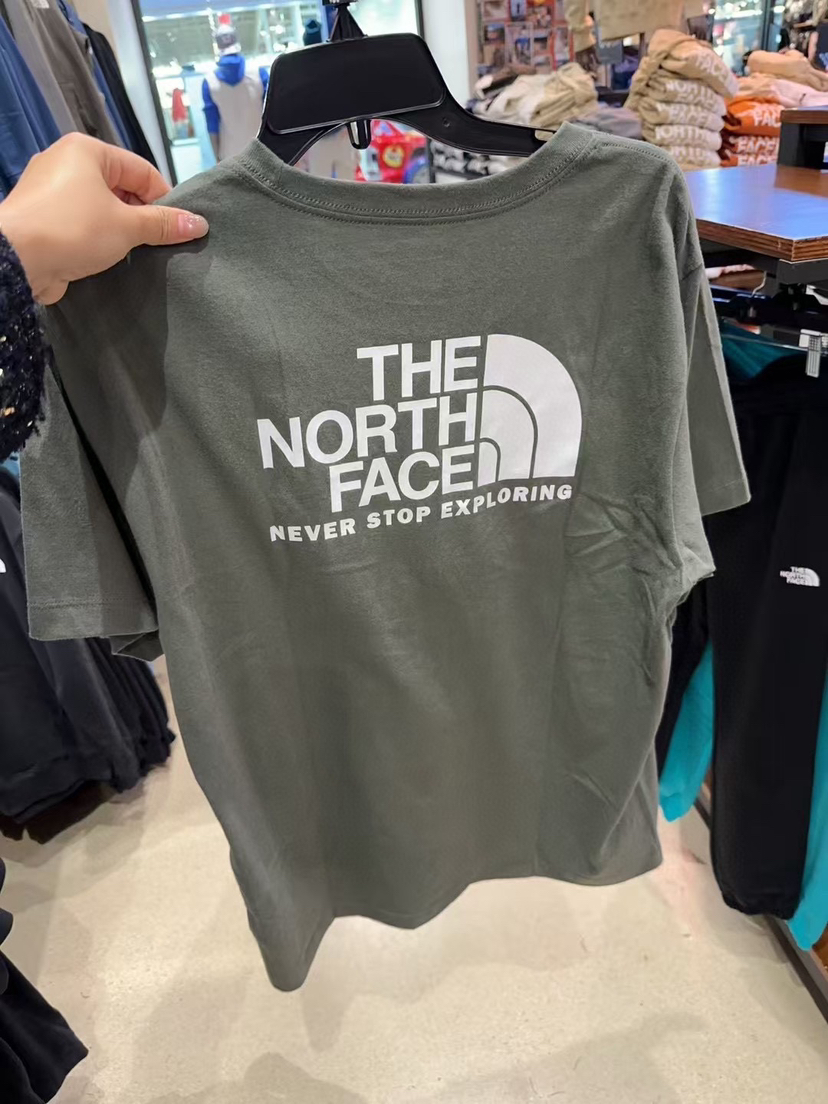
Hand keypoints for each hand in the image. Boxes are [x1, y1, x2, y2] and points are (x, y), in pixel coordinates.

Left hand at [0, 134, 208, 304]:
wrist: (15, 260)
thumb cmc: (73, 229)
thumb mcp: (127, 225)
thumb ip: (163, 224)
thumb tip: (199, 224)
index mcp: (86, 150)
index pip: (141, 170)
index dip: (164, 200)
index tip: (177, 228)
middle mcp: (66, 163)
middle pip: (121, 188)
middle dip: (142, 217)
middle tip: (159, 244)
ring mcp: (51, 191)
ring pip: (101, 208)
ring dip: (121, 230)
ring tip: (136, 253)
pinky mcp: (43, 218)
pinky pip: (82, 223)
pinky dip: (98, 238)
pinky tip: (110, 258)